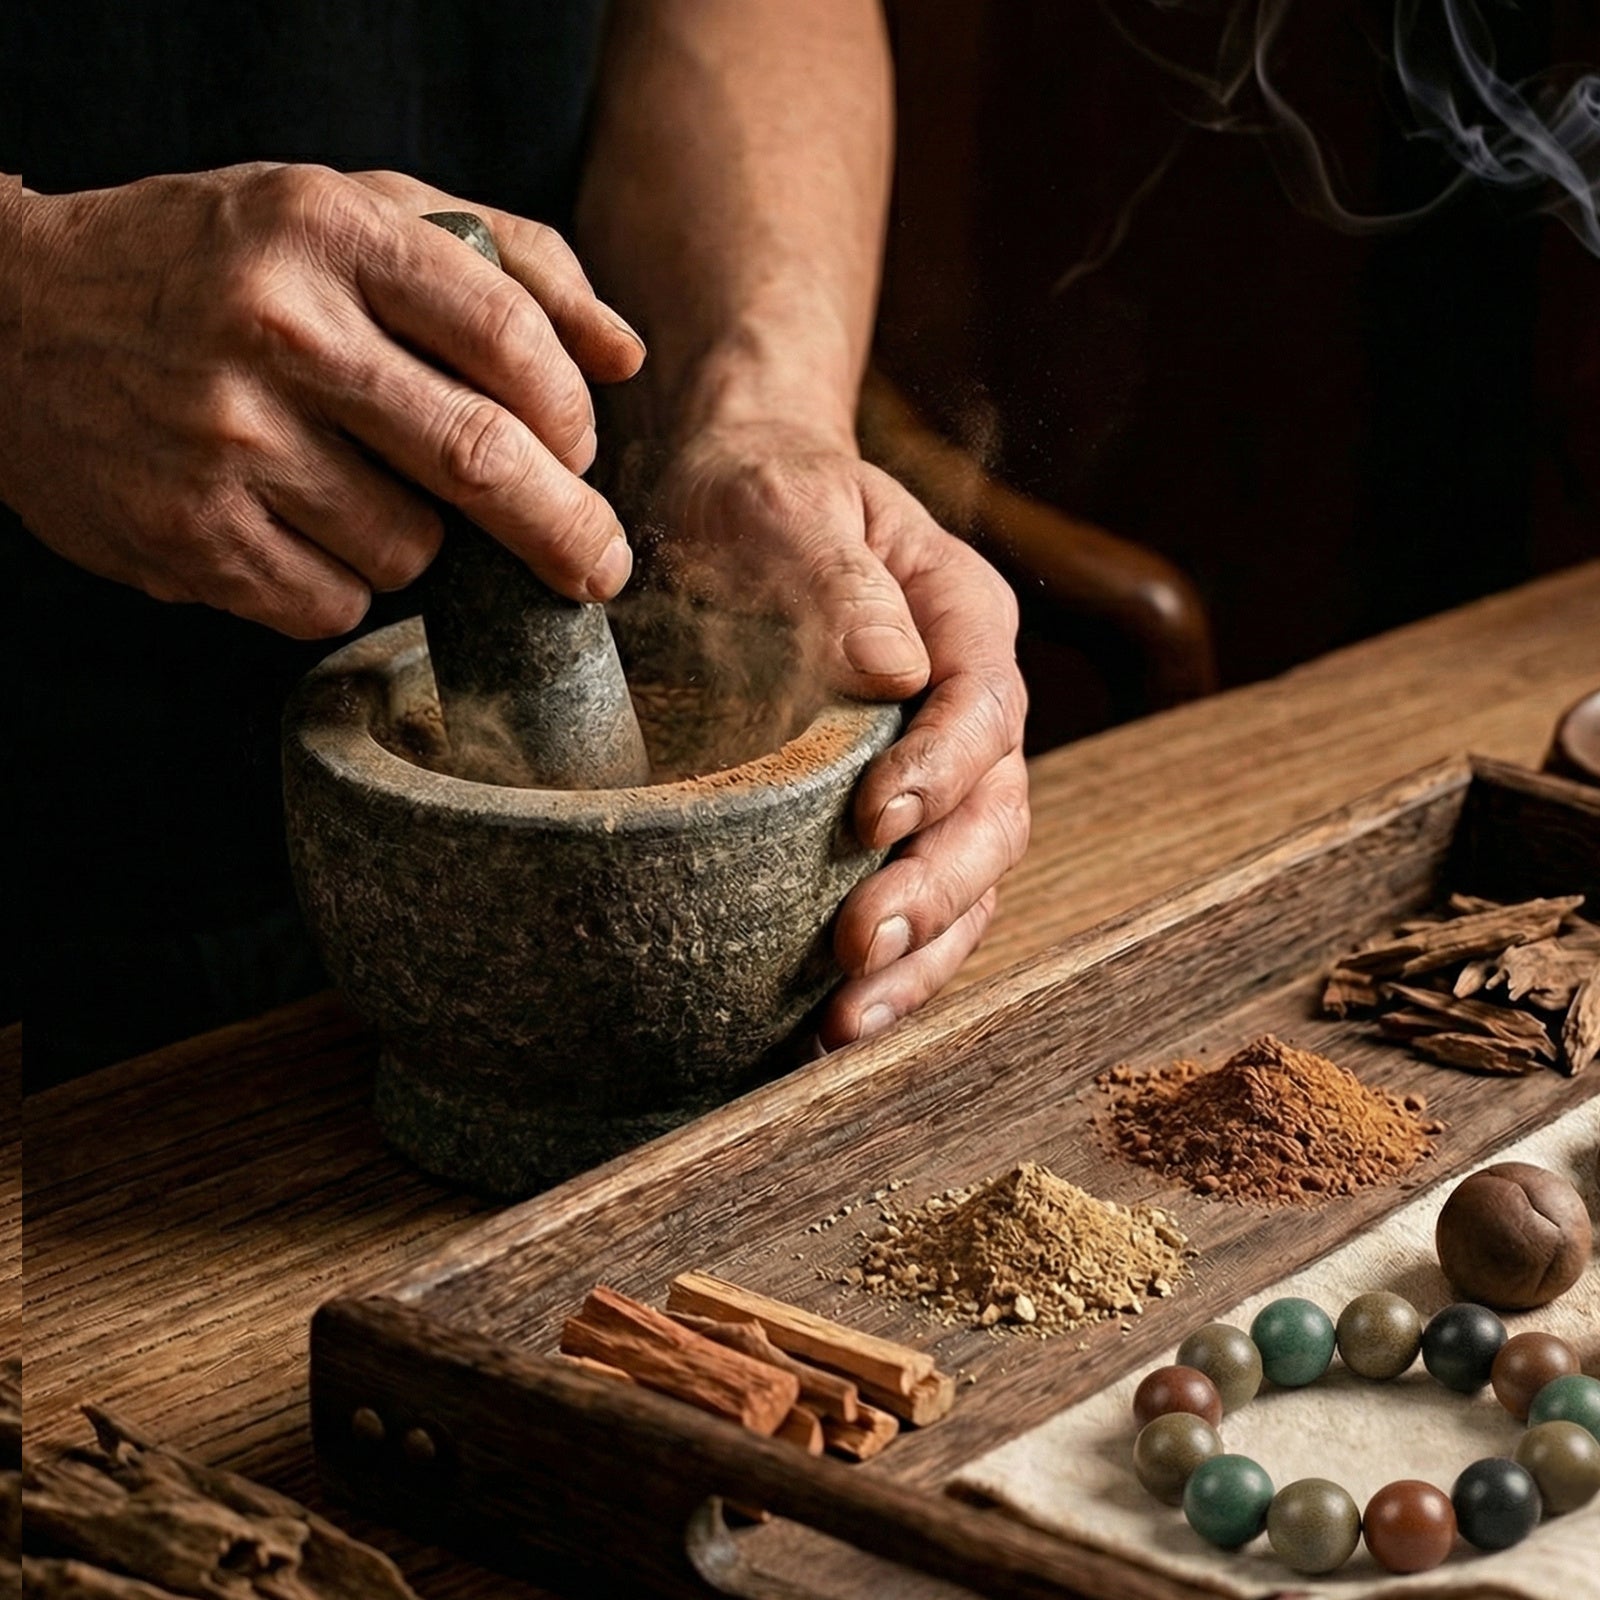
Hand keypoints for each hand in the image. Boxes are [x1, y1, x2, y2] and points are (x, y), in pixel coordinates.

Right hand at [0, 163, 644, 636]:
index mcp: (327, 231)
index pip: (508, 339)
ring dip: (417, 545)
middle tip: (600, 568)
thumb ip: (506, 264)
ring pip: (410, 550)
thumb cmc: (216, 266)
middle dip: (566, 531)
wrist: (11, 321)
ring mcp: (226, 440)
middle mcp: (277, 331)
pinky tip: (291, 525)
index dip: (570, 416)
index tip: (579, 451)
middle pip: (480, 459)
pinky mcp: (190, 535)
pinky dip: (341, 585)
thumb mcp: (348, 212)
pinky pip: (334, 604)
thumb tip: (625, 356)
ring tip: (347, 487)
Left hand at [657, 424, 1030, 1045]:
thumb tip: (891, 668)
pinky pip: (922, 903)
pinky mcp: (896, 824)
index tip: (872, 819)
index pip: (983, 705)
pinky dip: (892, 967)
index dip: (941, 771)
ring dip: (920, 957)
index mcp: (963, 616)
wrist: (729, 509)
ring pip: (972, 881)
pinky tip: (832, 1021)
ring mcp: (942, 772)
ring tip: (846, 1020)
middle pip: (995, 814)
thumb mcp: (785, 502)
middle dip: (936, 892)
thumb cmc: (759, 497)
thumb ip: (836, 574)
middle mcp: (971, 703)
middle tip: (859, 948)